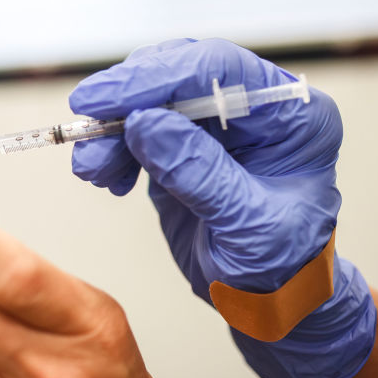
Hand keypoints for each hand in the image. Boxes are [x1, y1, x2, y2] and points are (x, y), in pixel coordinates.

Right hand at [68, 38, 374, 377]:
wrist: (272, 305)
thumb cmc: (282, 270)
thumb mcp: (246, 226)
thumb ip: (198, 172)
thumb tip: (144, 123)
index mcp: (292, 116)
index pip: (220, 72)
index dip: (159, 77)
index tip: (109, 99)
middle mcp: (255, 110)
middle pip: (179, 75)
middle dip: (127, 98)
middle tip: (86, 120)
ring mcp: (217, 125)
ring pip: (151, 99)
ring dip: (111, 128)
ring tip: (91, 167)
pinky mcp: (184, 143)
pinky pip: (137, 128)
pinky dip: (112, 147)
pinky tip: (107, 177)